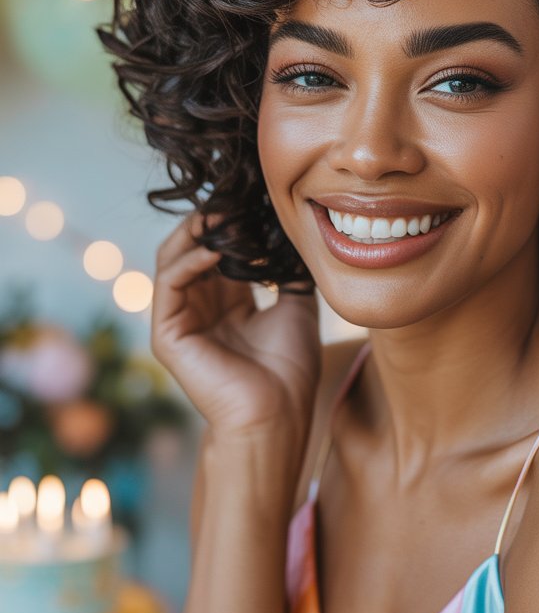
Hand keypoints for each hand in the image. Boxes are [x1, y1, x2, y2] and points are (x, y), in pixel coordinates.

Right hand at [150, 212, 321, 441]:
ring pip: (174, 258)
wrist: (277, 417)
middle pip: (193, 248)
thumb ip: (288, 274)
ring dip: (197, 233)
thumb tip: (296, 238)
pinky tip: (213, 249)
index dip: (233, 225)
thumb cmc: (289, 372)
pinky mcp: (167, 335)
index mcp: (228, 304)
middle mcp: (201, 308)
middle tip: (233, 196)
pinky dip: (188, 260)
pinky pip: (169, 284)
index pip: (220, 251)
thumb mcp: (297, 308)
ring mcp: (180, 321)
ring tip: (221, 214)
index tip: (252, 199)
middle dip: (212, 221)